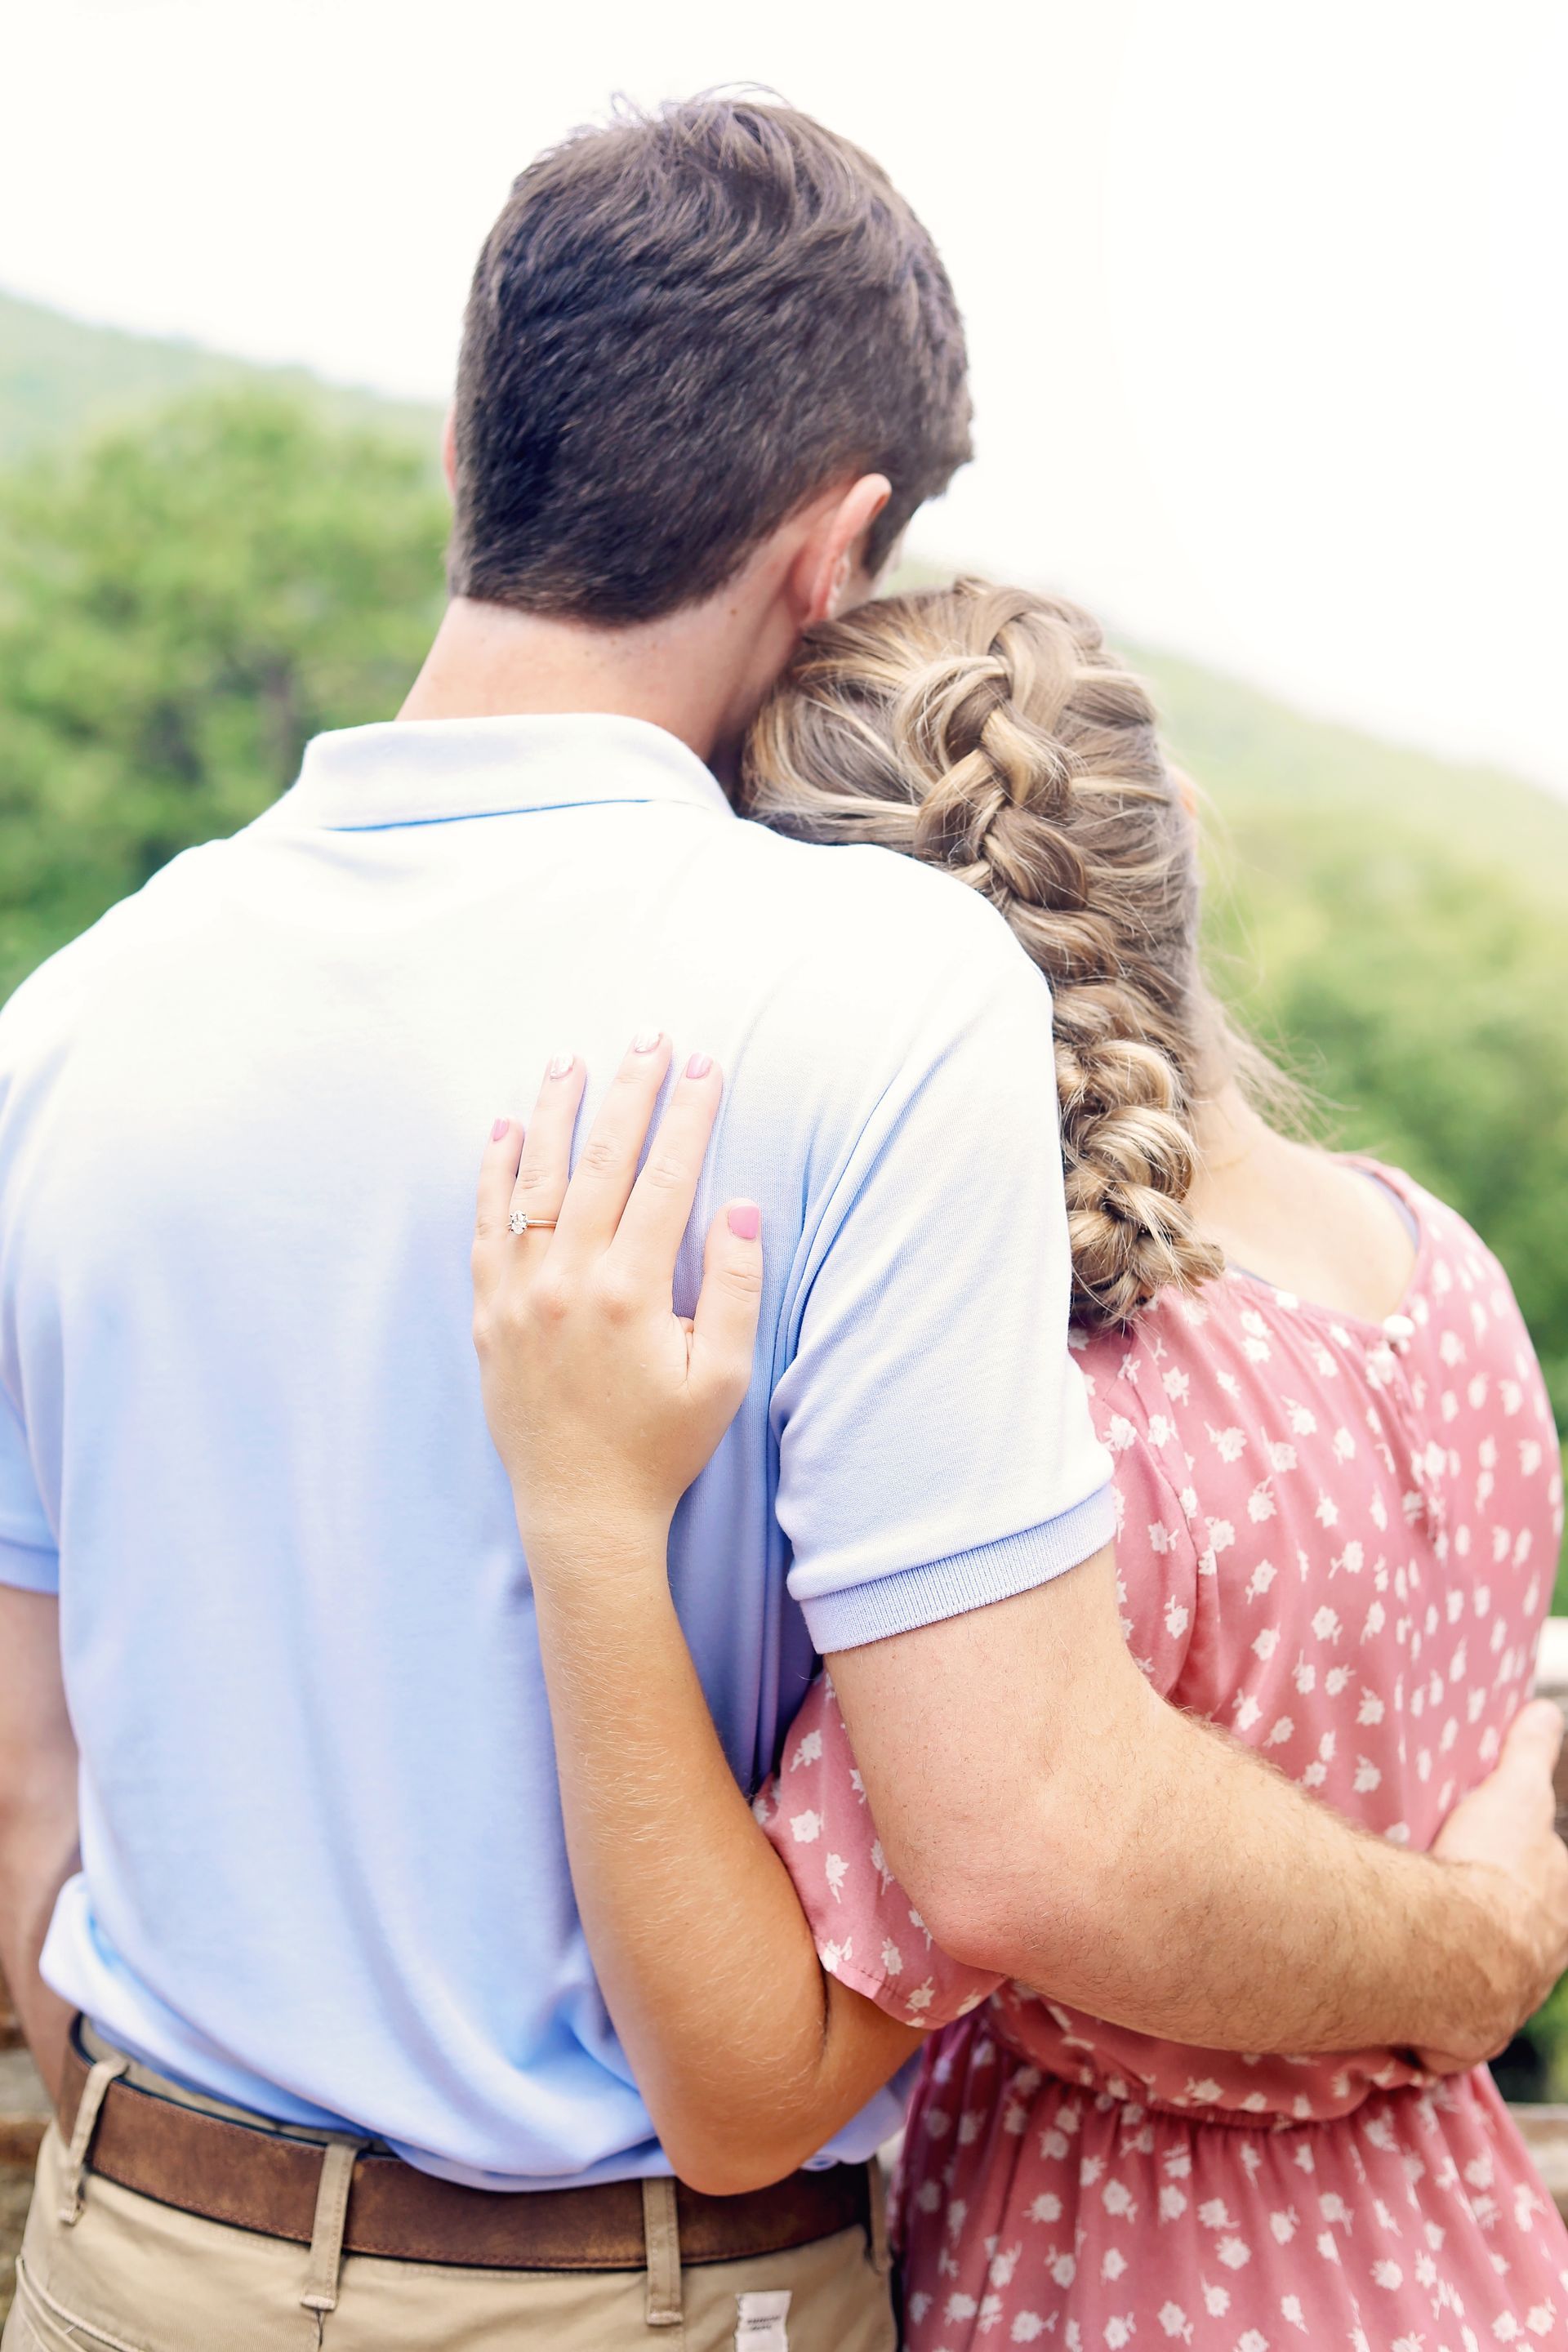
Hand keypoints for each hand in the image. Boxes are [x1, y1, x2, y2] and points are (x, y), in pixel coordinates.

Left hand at [471, 1036, 762, 1558]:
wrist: (582, 1510)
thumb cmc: (661, 1446)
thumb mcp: (723, 1378)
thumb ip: (733, 1289)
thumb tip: (738, 1205)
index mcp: (632, 1292)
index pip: (667, 1179)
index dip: (690, 1116)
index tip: (706, 1064)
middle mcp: (568, 1280)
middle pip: (600, 1161)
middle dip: (629, 1093)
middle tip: (648, 1037)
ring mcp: (520, 1292)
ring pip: (535, 1179)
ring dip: (555, 1112)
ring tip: (570, 1059)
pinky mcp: (488, 1311)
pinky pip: (486, 1224)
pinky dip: (493, 1173)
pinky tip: (504, 1129)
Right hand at [1417, 1697, 1567, 2070]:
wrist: (1455, 1948)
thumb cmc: (1488, 1867)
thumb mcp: (1515, 1793)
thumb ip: (1530, 1750)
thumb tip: (1544, 1708)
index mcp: (1559, 1907)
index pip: (1553, 1886)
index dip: (1531, 1873)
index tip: (1497, 1863)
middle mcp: (1542, 1964)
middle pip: (1527, 1945)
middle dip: (1500, 1932)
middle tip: (1455, 1909)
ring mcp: (1504, 2007)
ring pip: (1489, 1990)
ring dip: (1463, 1976)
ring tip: (1424, 1953)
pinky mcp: (1463, 2041)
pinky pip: (1448, 2035)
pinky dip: (1431, 2027)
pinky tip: (1406, 2010)